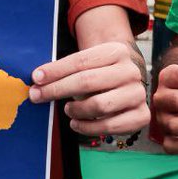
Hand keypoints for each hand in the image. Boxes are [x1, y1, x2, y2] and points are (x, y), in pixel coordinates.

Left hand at [29, 41, 149, 135]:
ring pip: (98, 105)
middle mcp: (131, 71)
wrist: (129, 80)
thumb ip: (67, 69)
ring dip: (75, 110)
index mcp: (117, 51)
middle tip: (38, 96)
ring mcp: (138, 93)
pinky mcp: (141, 115)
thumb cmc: (102, 71)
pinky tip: (76, 123)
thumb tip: (38, 80)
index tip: (36, 78)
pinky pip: (109, 126)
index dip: (56, 70)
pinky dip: (88, 127)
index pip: (81, 61)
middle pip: (87, 81)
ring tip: (67, 109)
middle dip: (57, 90)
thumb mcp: (89, 62)